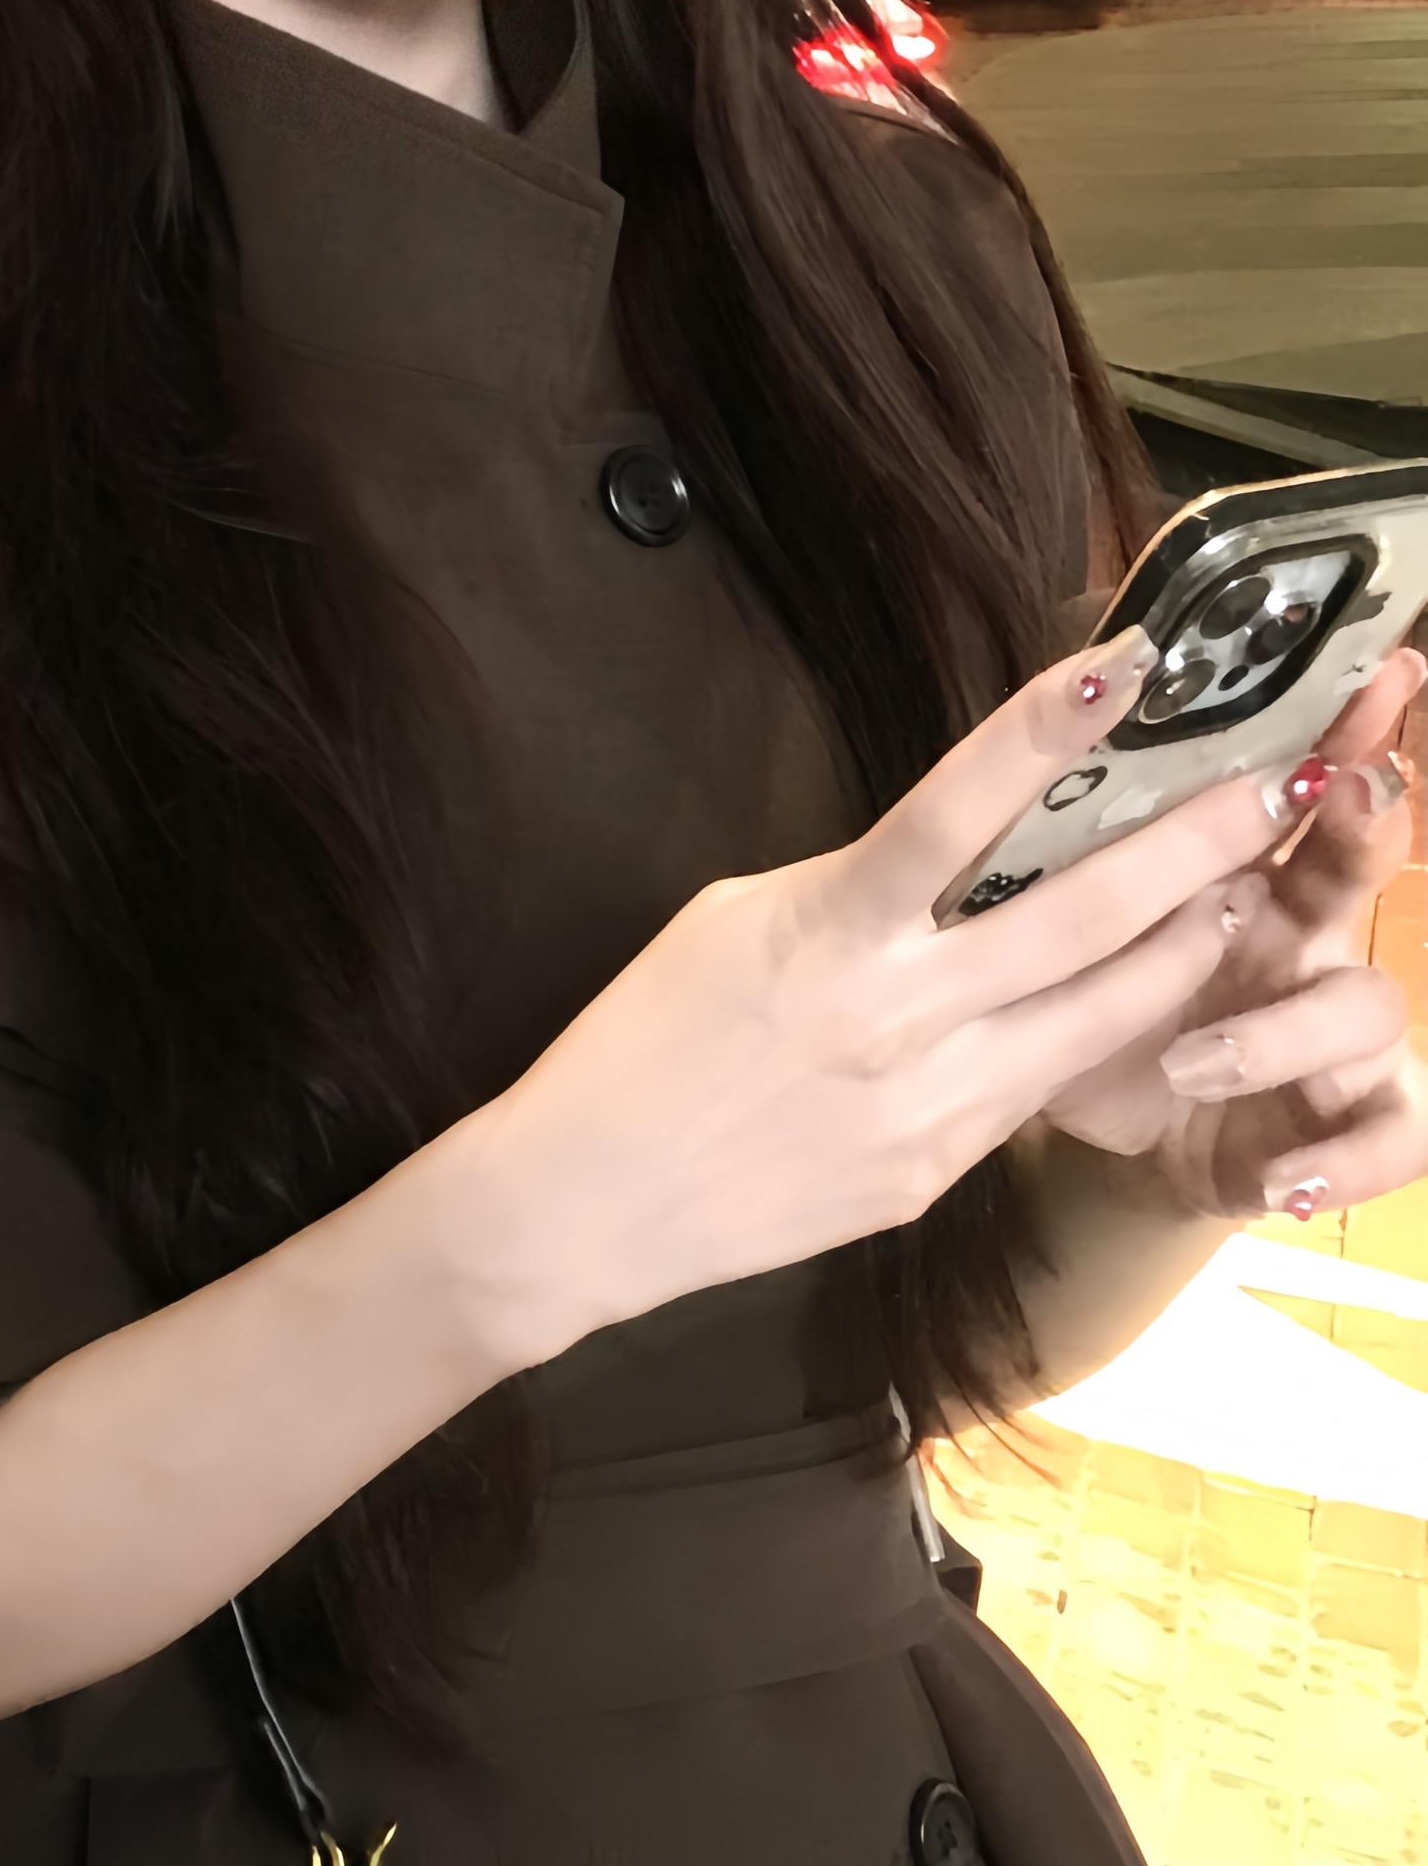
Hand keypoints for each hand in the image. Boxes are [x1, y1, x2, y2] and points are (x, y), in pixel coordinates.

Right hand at [464, 634, 1301, 1363]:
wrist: (592, 1203)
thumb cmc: (648, 1033)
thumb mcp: (739, 918)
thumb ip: (856, 888)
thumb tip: (950, 864)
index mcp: (831, 928)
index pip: (956, 808)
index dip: (1043, 728)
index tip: (1126, 662)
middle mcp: (898, 1016)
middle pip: (1078, 920)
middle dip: (1190, 851)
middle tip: (1272, 793)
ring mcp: (931, 1107)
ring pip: (1097, 1018)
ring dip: (1181, 951)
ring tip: (1244, 896)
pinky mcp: (940, 1173)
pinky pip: (1040, 1088)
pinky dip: (1097, 1032)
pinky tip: (1141, 996)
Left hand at [1040, 644, 1423, 1221]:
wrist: (1126, 1131)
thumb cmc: (1092, 1001)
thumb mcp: (1064, 927)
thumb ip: (1065, 853)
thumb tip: (1028, 742)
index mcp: (1234, 863)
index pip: (1291, 773)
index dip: (1336, 721)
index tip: (1369, 662)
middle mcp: (1298, 928)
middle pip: (1356, 859)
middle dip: (1364, 819)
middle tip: (1340, 790)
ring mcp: (1331, 1025)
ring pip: (1364, 1003)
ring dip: (1282, 1030)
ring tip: (1189, 1065)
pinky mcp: (1344, 1119)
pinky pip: (1393, 1136)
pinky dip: (1345, 1162)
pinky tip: (1282, 1183)